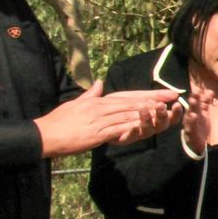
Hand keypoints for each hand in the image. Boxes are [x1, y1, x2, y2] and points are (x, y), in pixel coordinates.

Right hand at [36, 81, 180, 156]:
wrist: (45, 134)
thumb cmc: (59, 121)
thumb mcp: (76, 104)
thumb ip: (91, 94)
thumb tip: (100, 83)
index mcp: (98, 101)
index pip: (128, 96)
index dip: (148, 94)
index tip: (165, 93)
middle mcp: (100, 107)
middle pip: (131, 102)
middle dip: (153, 100)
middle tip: (172, 98)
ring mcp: (98, 119)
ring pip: (127, 114)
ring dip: (146, 113)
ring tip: (163, 111)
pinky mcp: (96, 133)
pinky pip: (117, 130)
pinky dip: (131, 128)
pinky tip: (144, 127)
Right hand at [181, 85, 210, 154]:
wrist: (197, 144)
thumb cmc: (199, 126)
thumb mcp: (204, 113)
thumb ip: (206, 102)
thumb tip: (210, 91)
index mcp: (194, 111)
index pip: (196, 102)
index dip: (197, 96)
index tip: (199, 89)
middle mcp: (190, 117)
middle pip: (192, 107)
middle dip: (193, 100)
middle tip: (195, 93)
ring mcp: (189, 125)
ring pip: (190, 116)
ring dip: (191, 108)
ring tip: (193, 101)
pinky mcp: (190, 134)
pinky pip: (190, 127)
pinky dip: (192, 122)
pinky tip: (193, 116)